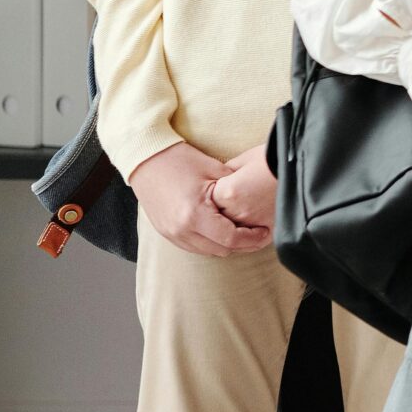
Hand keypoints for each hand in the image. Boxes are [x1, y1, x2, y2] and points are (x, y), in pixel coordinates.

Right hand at [126, 142, 270, 257]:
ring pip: (207, 251)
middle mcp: (181, 229)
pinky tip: (220, 230)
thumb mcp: (216, 170)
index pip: (231, 239)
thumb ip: (237, 191)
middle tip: (258, 232)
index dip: (252, 238)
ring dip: (225, 245)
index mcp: (194, 214)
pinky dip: (209, 242)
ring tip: (241, 232)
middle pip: (220, 249)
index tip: (265, 232)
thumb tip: (259, 202)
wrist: (146, 160)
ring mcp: (171, 233)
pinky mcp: (165, 233)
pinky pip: (193, 246)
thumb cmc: (181, 160)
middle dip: (242, 244)